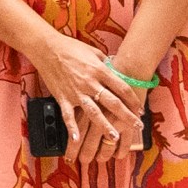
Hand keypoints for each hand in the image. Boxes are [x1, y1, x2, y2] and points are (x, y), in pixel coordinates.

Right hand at [27, 31, 147, 156]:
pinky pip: (68, 116)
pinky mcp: (63, 98)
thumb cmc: (71, 47)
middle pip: (112, 102)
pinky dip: (72, 128)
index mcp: (99, 70)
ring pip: (94, 112)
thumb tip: (116, 71)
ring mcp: (76, 92)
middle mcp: (90, 83)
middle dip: (127, 116)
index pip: (122, 88)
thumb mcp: (93, 51)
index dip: (133, 99)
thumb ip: (106, 63)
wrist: (47, 48)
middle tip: (137, 126)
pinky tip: (77, 139)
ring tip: (115, 137)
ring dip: (105, 126)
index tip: (140, 109)